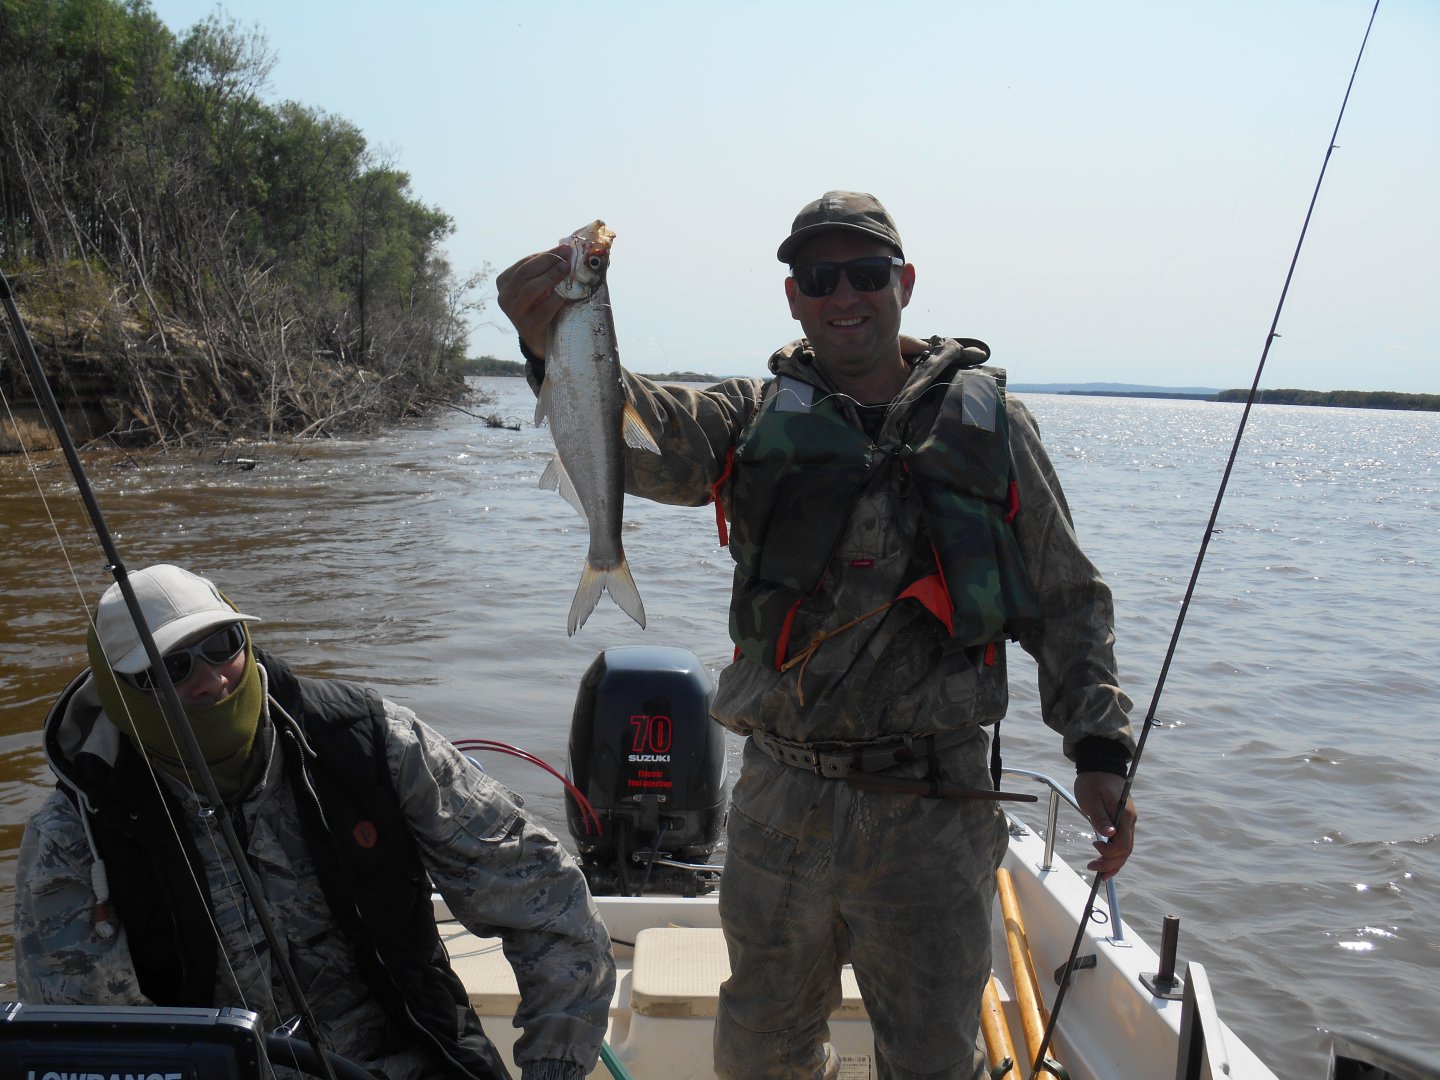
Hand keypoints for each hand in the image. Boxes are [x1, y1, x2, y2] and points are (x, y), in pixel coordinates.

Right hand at [495, 243, 571, 359]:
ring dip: (551, 276)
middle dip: (548, 262)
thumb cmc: (540, 305)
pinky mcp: (527, 327)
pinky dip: (555, 299)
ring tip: (567, 269)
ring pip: (531, 289)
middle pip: (525, 273)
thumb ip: (545, 269)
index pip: (524, 263)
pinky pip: (543, 309)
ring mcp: (513, 313)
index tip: (565, 248)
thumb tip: (566, 249)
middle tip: (568, 257)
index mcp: (504, 282)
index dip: (545, 254)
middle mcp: (504, 297)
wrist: (540, 338)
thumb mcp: (538, 286)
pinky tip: (566, 293)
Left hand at [1074, 771, 1135, 879]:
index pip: (1123, 844)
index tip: (1094, 849)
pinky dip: (1115, 854)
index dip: (1109, 853)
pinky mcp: (1123, 821)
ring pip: (1125, 848)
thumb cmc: (1093, 781)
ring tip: (1099, 872)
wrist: (1100, 766)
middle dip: (1111, 863)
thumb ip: (1100, 817)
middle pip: (1126, 850)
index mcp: (1124, 815)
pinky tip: (1106, 862)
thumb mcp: (1091, 798)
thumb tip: (1109, 835)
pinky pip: (1122, 842)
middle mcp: (1130, 820)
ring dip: (1113, 862)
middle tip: (1093, 868)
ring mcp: (1128, 821)